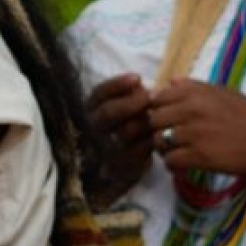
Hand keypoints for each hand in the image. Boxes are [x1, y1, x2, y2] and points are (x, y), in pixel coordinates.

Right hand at [83, 73, 152, 204]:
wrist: (115, 168)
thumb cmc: (121, 128)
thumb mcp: (116, 108)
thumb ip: (124, 94)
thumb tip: (138, 82)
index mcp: (88, 111)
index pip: (98, 95)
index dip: (117, 84)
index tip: (137, 77)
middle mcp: (91, 129)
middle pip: (108, 113)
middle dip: (132, 102)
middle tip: (150, 96)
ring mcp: (104, 149)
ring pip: (126, 132)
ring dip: (145, 121)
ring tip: (157, 115)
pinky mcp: (120, 165)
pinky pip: (140, 149)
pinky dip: (152, 139)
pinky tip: (157, 133)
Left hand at [147, 77, 245, 178]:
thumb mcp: (222, 92)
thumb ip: (193, 87)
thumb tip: (170, 81)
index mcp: (194, 92)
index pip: (156, 99)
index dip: (158, 110)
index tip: (166, 118)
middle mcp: (190, 110)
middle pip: (153, 120)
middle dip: (158, 129)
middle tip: (168, 136)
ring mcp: (193, 134)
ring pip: (158, 142)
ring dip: (163, 148)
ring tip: (175, 150)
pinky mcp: (198, 156)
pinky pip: (170, 161)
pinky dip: (172, 164)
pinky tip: (182, 163)